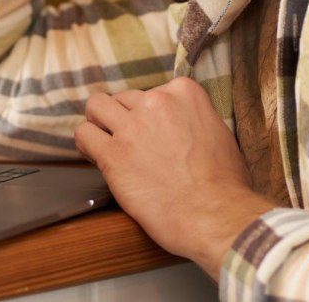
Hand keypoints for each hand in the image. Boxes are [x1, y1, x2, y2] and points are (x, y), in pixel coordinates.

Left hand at [75, 78, 276, 276]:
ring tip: (106, 143)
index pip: (152, 92)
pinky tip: (95, 155)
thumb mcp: (218, 133)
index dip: (149, 115)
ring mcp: (132, 126)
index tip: (153, 133)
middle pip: (124, 100)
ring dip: (99, 124)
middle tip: (132, 145)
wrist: (214, 216)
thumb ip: (193, 119)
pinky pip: (84, 135)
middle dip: (126, 120)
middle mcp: (156, 101)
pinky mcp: (113, 154)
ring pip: (96, 107)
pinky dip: (86, 144)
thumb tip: (182, 125)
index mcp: (183, 92)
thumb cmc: (224, 184)